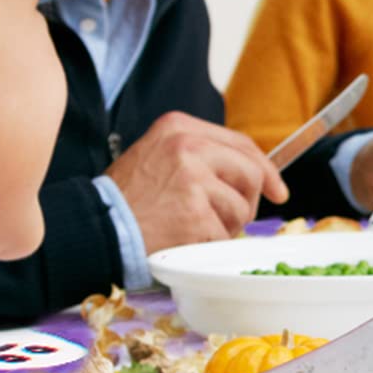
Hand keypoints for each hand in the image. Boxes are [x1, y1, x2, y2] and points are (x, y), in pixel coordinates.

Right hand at [107, 112, 287, 251]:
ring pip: (240, 208)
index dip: (265, 169)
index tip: (277, 189)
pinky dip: (210, 245)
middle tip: (232, 219)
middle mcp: (188, 147)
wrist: (95, 226)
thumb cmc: (127, 197)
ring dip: (226, 226)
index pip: (241, 144)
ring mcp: (193, 181)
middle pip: (249, 174)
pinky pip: (223, 235)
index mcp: (179, 127)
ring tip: (194, 228)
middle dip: (248, 201)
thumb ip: (200, 154)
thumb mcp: (158, 154)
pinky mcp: (194, 215)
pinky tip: (185, 241)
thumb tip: (252, 172)